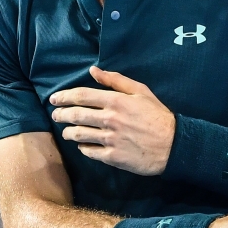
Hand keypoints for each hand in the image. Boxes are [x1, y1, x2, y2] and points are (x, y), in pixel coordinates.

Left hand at [50, 66, 175, 175]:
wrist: (174, 144)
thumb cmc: (157, 115)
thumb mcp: (141, 91)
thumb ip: (115, 80)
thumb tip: (93, 70)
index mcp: (116, 101)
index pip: (81, 96)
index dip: (64, 97)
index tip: (54, 99)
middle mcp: (110, 119)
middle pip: (76, 115)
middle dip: (60, 115)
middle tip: (55, 115)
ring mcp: (110, 139)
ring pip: (79, 135)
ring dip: (68, 132)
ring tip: (66, 132)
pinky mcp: (113, 157)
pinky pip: (89, 152)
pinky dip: (82, 148)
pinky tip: (82, 145)